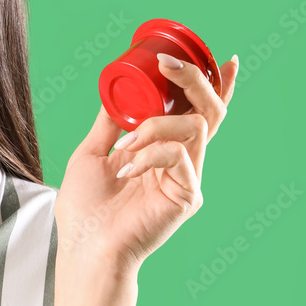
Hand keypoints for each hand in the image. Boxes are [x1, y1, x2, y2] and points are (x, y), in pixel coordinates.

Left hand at [54, 52, 238, 274]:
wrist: (84, 246)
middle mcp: (182, 161)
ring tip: (124, 147)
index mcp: (162, 150)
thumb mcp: (91, 152)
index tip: (221, 60)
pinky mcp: (187, 195)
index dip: (214, 86)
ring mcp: (187, 178)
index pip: (197, 112)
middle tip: (170, 66)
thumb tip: (115, 90)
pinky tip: (125, 168)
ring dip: (154, 126)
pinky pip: (178, 156)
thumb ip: (109, 124)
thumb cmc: (85, 208)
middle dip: (194, 81)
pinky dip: (148, 153)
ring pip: (194, 127)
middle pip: (209, 111)